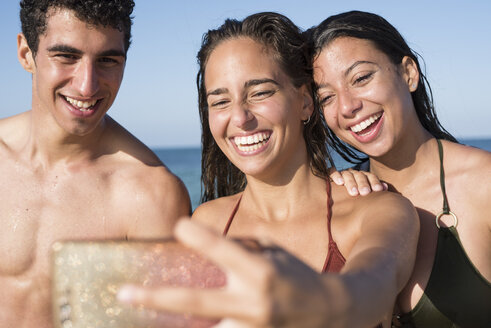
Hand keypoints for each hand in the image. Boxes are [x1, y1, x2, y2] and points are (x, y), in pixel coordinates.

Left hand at [117, 219, 333, 327]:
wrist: (331, 313)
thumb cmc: (297, 274)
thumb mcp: (274, 251)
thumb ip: (241, 247)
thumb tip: (207, 245)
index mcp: (261, 271)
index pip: (226, 251)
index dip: (202, 237)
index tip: (177, 226)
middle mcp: (254, 302)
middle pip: (197, 302)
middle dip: (157, 298)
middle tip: (123, 293)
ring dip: (172, 326)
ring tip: (142, 316)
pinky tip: (175, 327)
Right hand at [330, 168, 387, 195]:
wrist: (339, 196)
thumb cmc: (358, 196)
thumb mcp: (367, 192)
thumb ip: (375, 189)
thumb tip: (385, 187)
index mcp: (364, 177)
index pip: (370, 177)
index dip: (374, 182)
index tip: (378, 190)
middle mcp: (355, 174)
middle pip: (360, 176)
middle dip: (363, 184)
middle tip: (365, 193)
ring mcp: (344, 174)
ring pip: (348, 174)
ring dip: (351, 183)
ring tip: (354, 193)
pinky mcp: (332, 175)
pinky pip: (333, 172)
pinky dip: (336, 176)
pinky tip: (340, 183)